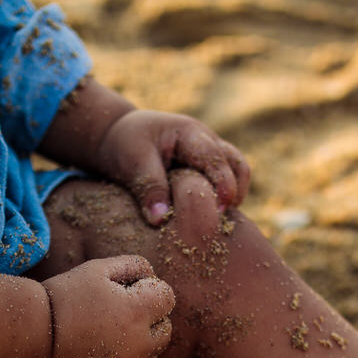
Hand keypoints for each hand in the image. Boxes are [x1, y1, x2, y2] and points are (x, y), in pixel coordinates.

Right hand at [34, 255, 174, 357]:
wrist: (30, 340)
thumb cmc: (63, 298)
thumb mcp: (97, 269)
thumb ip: (133, 266)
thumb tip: (153, 276)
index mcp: (139, 312)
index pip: (167, 297)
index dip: (148, 290)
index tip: (126, 291)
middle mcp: (141, 346)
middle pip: (165, 330)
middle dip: (149, 319)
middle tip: (116, 313)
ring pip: (150, 357)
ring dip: (138, 345)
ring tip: (104, 335)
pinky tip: (94, 356)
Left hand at [95, 110, 250, 225]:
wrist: (119, 136)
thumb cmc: (125, 144)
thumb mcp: (133, 161)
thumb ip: (149, 188)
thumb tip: (160, 220)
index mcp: (191, 133)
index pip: (216, 158)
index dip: (222, 184)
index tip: (217, 211)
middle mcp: (208, 142)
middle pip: (238, 165)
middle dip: (233, 193)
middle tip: (218, 222)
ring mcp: (211, 155)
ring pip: (238, 174)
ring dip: (232, 198)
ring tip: (216, 223)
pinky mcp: (206, 170)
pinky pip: (225, 185)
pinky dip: (221, 201)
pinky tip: (206, 221)